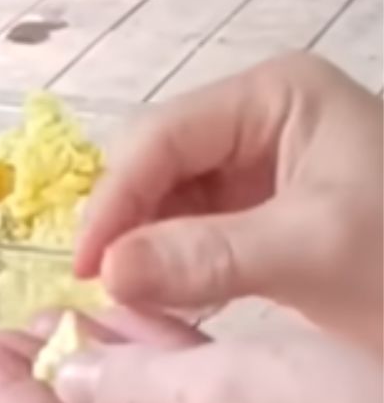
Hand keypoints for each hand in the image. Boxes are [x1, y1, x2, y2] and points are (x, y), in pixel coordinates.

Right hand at [75, 53, 383, 351]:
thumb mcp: (314, 252)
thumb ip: (206, 258)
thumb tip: (105, 272)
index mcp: (274, 98)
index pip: (161, 138)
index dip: (114, 201)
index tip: (87, 269)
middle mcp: (257, 122)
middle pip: (154, 167)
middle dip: (125, 227)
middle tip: (103, 292)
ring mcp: (256, 169)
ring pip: (164, 205)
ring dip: (141, 253)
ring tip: (127, 304)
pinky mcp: (257, 216)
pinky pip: (188, 236)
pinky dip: (168, 270)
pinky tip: (161, 304)